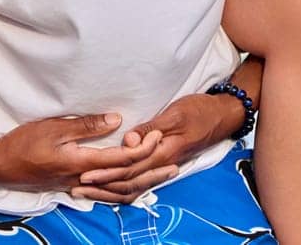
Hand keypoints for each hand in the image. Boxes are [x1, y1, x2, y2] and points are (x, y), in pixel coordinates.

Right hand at [0, 113, 165, 192]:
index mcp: (81, 164)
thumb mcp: (56, 127)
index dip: (143, 149)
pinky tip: (129, 186)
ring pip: (115, 191)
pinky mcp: (70, 187)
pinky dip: (120, 189)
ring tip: (160, 179)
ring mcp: (76, 186)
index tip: (158, 135)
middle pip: (124, 181)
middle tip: (175, 166)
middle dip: (151, 173)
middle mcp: (82, 180)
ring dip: (140, 184)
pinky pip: (102, 192)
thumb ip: (88, 126)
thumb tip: (118, 120)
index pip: (121, 160)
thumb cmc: (24, 143)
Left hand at [71, 92, 242, 203]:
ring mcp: (164, 166)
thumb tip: (128, 141)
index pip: (130, 168)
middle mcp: (163, 164)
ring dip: (110, 191)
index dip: (106, 173)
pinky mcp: (164, 163)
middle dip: (102, 187)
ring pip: (134, 187)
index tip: (85, 174)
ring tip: (89, 191)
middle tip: (77, 188)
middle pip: (128, 182)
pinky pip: (141, 182)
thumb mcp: (176, 113)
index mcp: (164, 152)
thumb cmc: (200, 110)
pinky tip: (112, 188)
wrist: (223, 115)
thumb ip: (152, 127)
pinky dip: (124, 188)